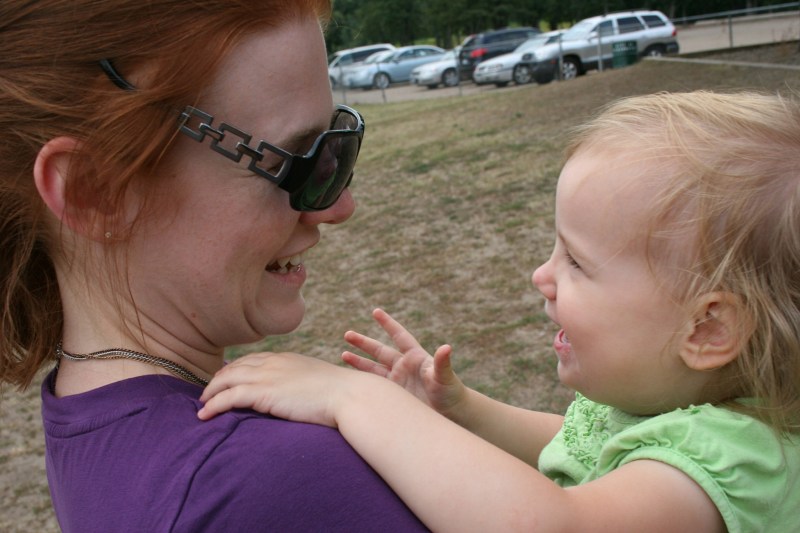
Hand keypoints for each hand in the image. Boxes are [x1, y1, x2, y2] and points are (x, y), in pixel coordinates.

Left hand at [198, 351, 350, 424]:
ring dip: (210, 392)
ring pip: (226, 380)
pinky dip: (213, 405)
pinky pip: (228, 398)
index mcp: (286, 358)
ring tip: (202, 404)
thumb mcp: (319, 381)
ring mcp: (267, 376)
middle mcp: (273, 363)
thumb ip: (305, 383)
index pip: (252, 359)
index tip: (226, 378)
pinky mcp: (263, 393)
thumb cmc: (341, 394)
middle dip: (219, 379)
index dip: (235, 369)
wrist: (348, 395)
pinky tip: (204, 415)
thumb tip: (304, 394)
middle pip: (235, 367)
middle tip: (208, 392)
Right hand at [343, 308, 466, 417]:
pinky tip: (351, 381)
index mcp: (415, 357)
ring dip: (359, 362)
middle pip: (380, 350)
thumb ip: (442, 362)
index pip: (399, 335)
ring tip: (343, 355)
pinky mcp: (394, 395)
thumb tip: (446, 347)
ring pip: (374, 368)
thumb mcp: (444, 376)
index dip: (388, 324)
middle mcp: (404, 366)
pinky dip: (364, 382)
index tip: (376, 311)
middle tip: (347, 334)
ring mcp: (398, 381)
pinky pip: (375, 386)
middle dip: (364, 342)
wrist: (451, 413)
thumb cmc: (450, 392)